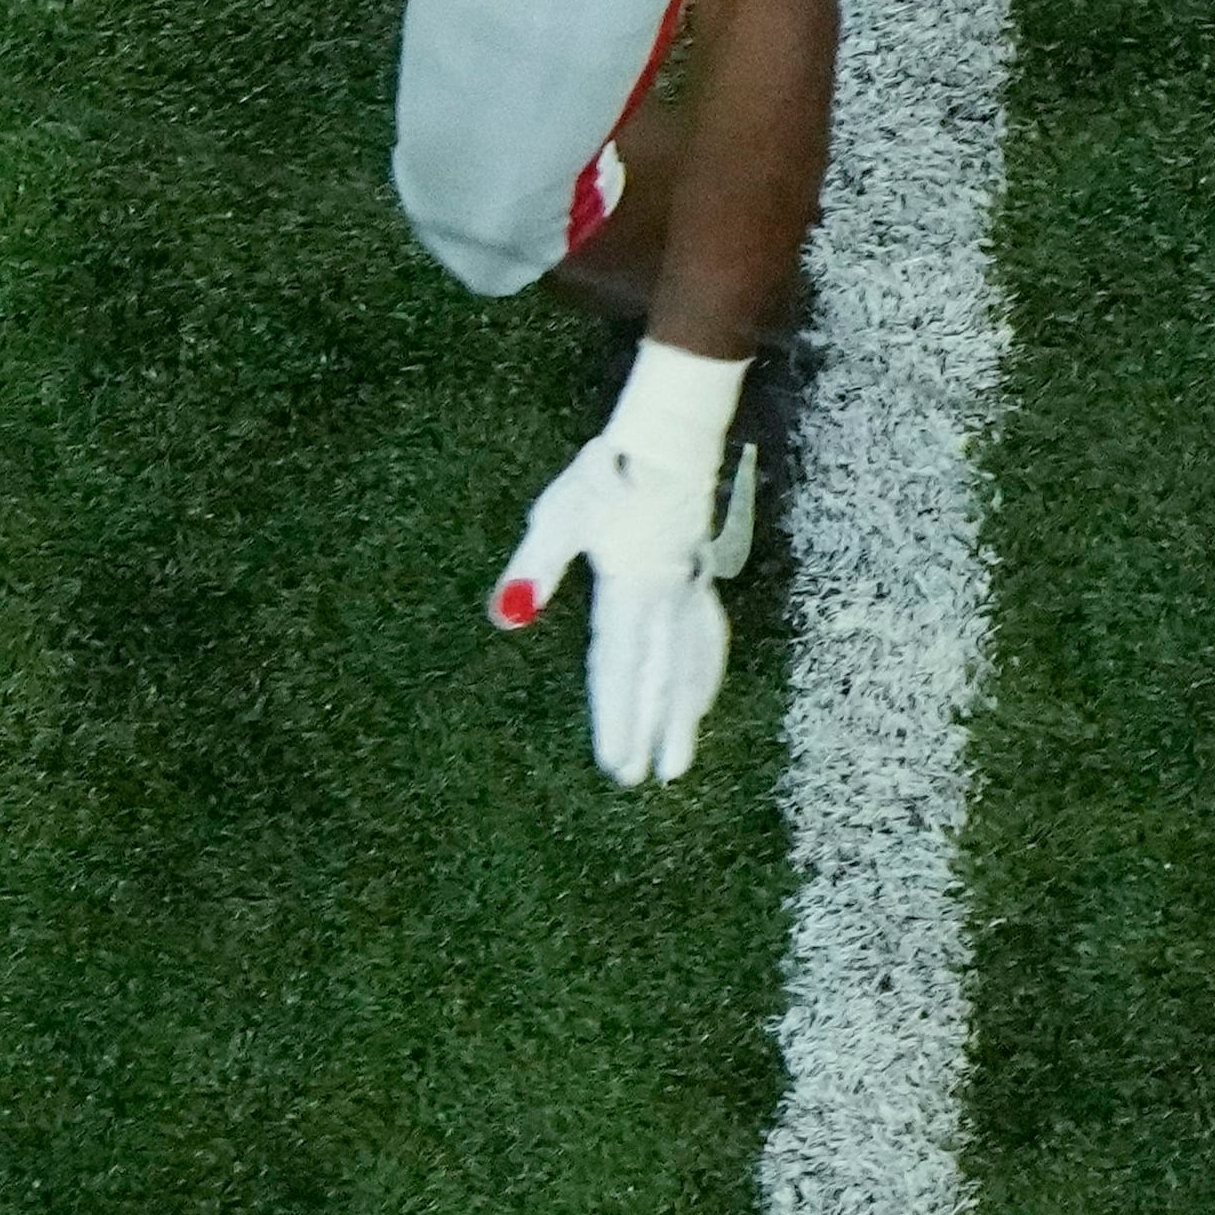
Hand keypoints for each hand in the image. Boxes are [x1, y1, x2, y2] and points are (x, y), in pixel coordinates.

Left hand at [490, 351, 763, 787]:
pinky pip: (706, 637)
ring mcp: (688, 588)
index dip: (616, 716)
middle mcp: (665, 596)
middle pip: (658, 674)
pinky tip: (701, 695)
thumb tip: (508, 615)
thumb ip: (534, 569)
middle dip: (651, 728)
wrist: (669, 438)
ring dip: (684, 712)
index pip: (618, 666)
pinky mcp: (697, 577)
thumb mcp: (558, 514)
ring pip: (689, 662)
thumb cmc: (604, 473)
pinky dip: (705, 673)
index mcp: (629, 588)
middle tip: (646, 776)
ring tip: (679, 758)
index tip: (615, 759)